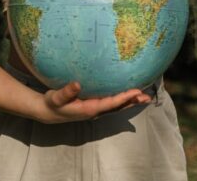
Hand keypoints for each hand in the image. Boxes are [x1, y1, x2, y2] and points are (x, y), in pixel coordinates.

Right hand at [36, 80, 150, 123]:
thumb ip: (66, 92)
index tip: (137, 91)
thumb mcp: (56, 98)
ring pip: (117, 107)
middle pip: (118, 107)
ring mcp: (95, 110)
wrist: (48, 112)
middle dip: (133, 102)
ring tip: (145, 97)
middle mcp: (95, 111)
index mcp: (89, 109)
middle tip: (148, 97)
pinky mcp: (94, 106)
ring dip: (130, 102)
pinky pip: (112, 104)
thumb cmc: (52, 103)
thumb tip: (77, 84)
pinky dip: (123, 100)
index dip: (124, 98)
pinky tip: (129, 95)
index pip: (111, 103)